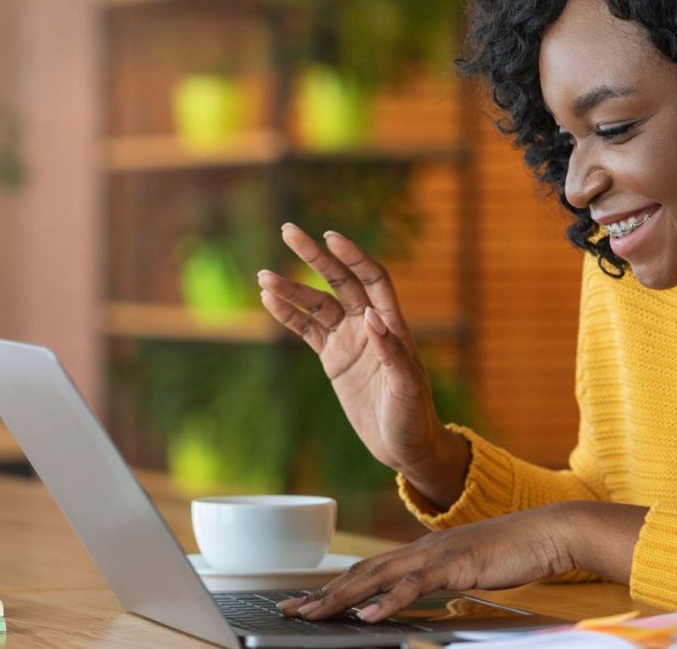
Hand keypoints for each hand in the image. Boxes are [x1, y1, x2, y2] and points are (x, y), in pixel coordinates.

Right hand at [257, 224, 468, 505]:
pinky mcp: (333, 359)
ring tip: (263, 276)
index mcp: (392, 324)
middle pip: (339, 280)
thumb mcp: (407, 388)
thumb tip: (371, 316)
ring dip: (291, 288)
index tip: (330, 237)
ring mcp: (349, 340)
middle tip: (288, 230)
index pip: (372, 278)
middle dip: (314, 256)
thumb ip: (392, 352)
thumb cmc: (414, 417)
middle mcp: (369, 325)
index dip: (353, 256)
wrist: (403, 447)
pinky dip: (288, 315)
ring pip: (316, 304)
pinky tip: (268, 299)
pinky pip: (307, 330)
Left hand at [277, 504, 580, 622]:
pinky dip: (388, 601)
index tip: (306, 602)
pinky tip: (368, 615)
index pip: (368, 570)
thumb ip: (440, 581)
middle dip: (322, 593)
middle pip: (361, 572)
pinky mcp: (456, 566)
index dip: (335, 586)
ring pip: (377, 578)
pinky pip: (415, 586)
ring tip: (312, 614)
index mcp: (422, 551)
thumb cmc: (515, 552)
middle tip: (289, 610)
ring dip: (341, 597)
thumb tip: (418, 598)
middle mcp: (421, 549)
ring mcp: (436, 555)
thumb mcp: (467, 570)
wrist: (550, 532)